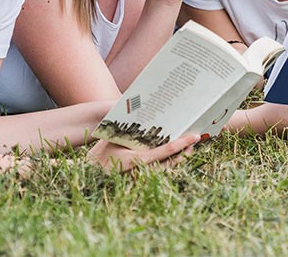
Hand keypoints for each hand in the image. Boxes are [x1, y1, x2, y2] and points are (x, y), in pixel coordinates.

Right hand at [85, 134, 199, 172]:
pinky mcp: (142, 178)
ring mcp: (143, 176)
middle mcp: (143, 171)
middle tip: (196, 139)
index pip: (166, 151)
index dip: (182, 143)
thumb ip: (128, 127)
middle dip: (186, 151)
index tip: (195, 136)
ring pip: (169, 167)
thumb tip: (140, 108)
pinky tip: (176, 151)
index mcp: (137, 160)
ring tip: (189, 145)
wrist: (91, 174)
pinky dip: (170, 161)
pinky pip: (161, 170)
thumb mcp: (113, 137)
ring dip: (180, 157)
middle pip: (173, 161)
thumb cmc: (101, 153)